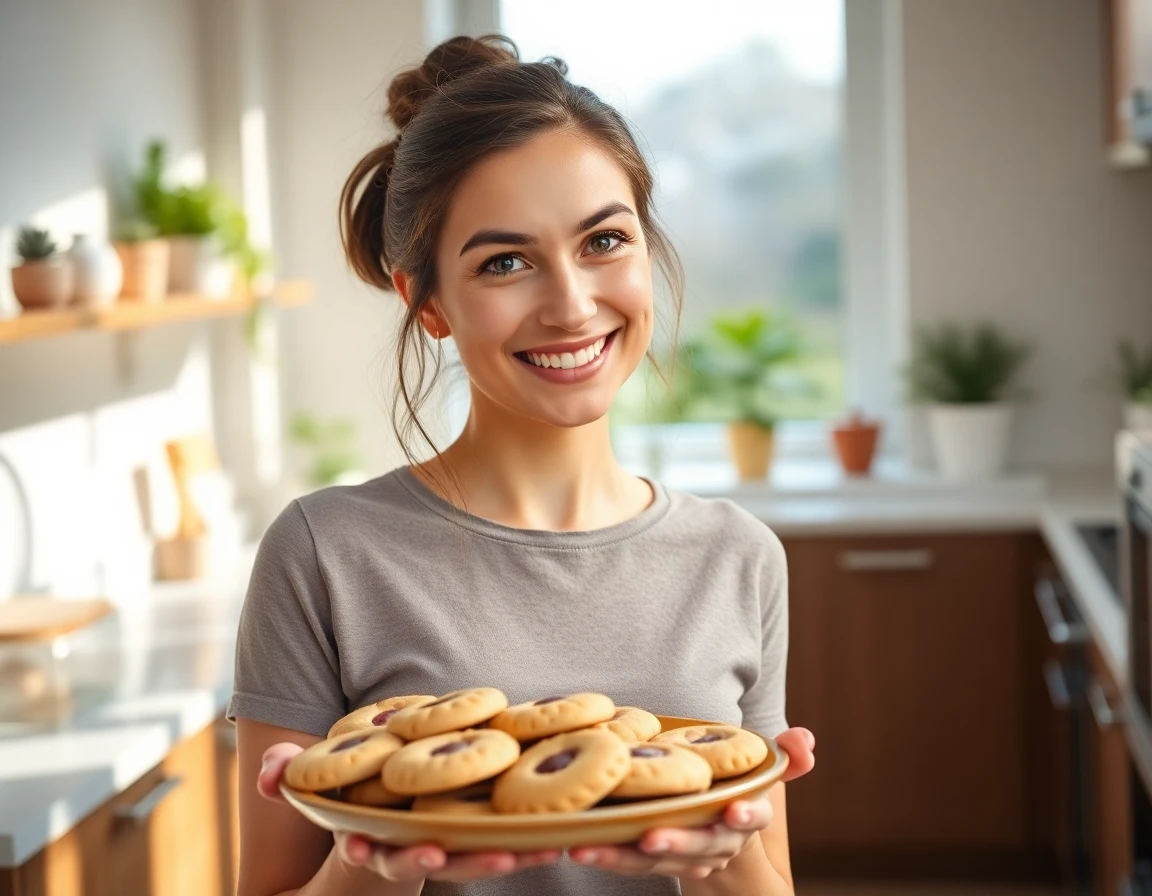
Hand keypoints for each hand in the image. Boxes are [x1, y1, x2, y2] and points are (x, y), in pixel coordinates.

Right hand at [259, 743, 561, 882]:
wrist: (385, 810)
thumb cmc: (351, 794)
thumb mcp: (316, 786)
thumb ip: (287, 773)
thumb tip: (267, 773)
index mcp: (369, 837)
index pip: (364, 849)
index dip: (363, 851)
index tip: (361, 848)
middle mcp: (407, 850)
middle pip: (423, 862)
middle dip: (440, 862)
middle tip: (453, 855)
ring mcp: (444, 847)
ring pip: (471, 858)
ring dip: (495, 857)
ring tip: (523, 850)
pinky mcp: (474, 836)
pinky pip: (500, 843)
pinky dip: (525, 842)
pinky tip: (555, 835)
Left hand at [568, 726, 815, 881]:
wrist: (720, 836)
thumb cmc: (736, 791)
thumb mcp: (763, 773)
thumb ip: (787, 757)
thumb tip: (805, 738)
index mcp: (744, 817)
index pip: (753, 817)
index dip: (747, 815)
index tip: (736, 810)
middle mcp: (715, 842)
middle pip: (697, 846)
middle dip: (675, 843)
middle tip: (650, 838)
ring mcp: (682, 856)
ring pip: (653, 861)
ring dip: (620, 855)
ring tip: (587, 846)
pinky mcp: (649, 860)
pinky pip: (627, 862)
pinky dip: (603, 854)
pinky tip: (572, 843)